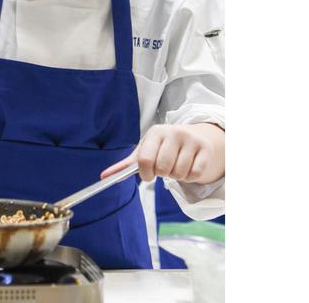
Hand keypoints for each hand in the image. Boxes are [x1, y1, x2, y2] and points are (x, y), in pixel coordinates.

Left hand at [100, 123, 223, 184]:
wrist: (194, 138)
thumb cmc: (163, 148)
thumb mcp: (145, 151)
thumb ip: (125, 166)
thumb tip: (103, 177)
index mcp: (155, 132)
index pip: (144, 159)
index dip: (145, 173)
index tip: (148, 175)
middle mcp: (174, 132)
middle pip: (162, 168)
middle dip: (162, 174)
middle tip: (165, 168)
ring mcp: (191, 139)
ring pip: (179, 173)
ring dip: (176, 176)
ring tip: (177, 166)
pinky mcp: (205, 149)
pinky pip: (194, 174)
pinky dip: (190, 177)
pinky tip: (189, 166)